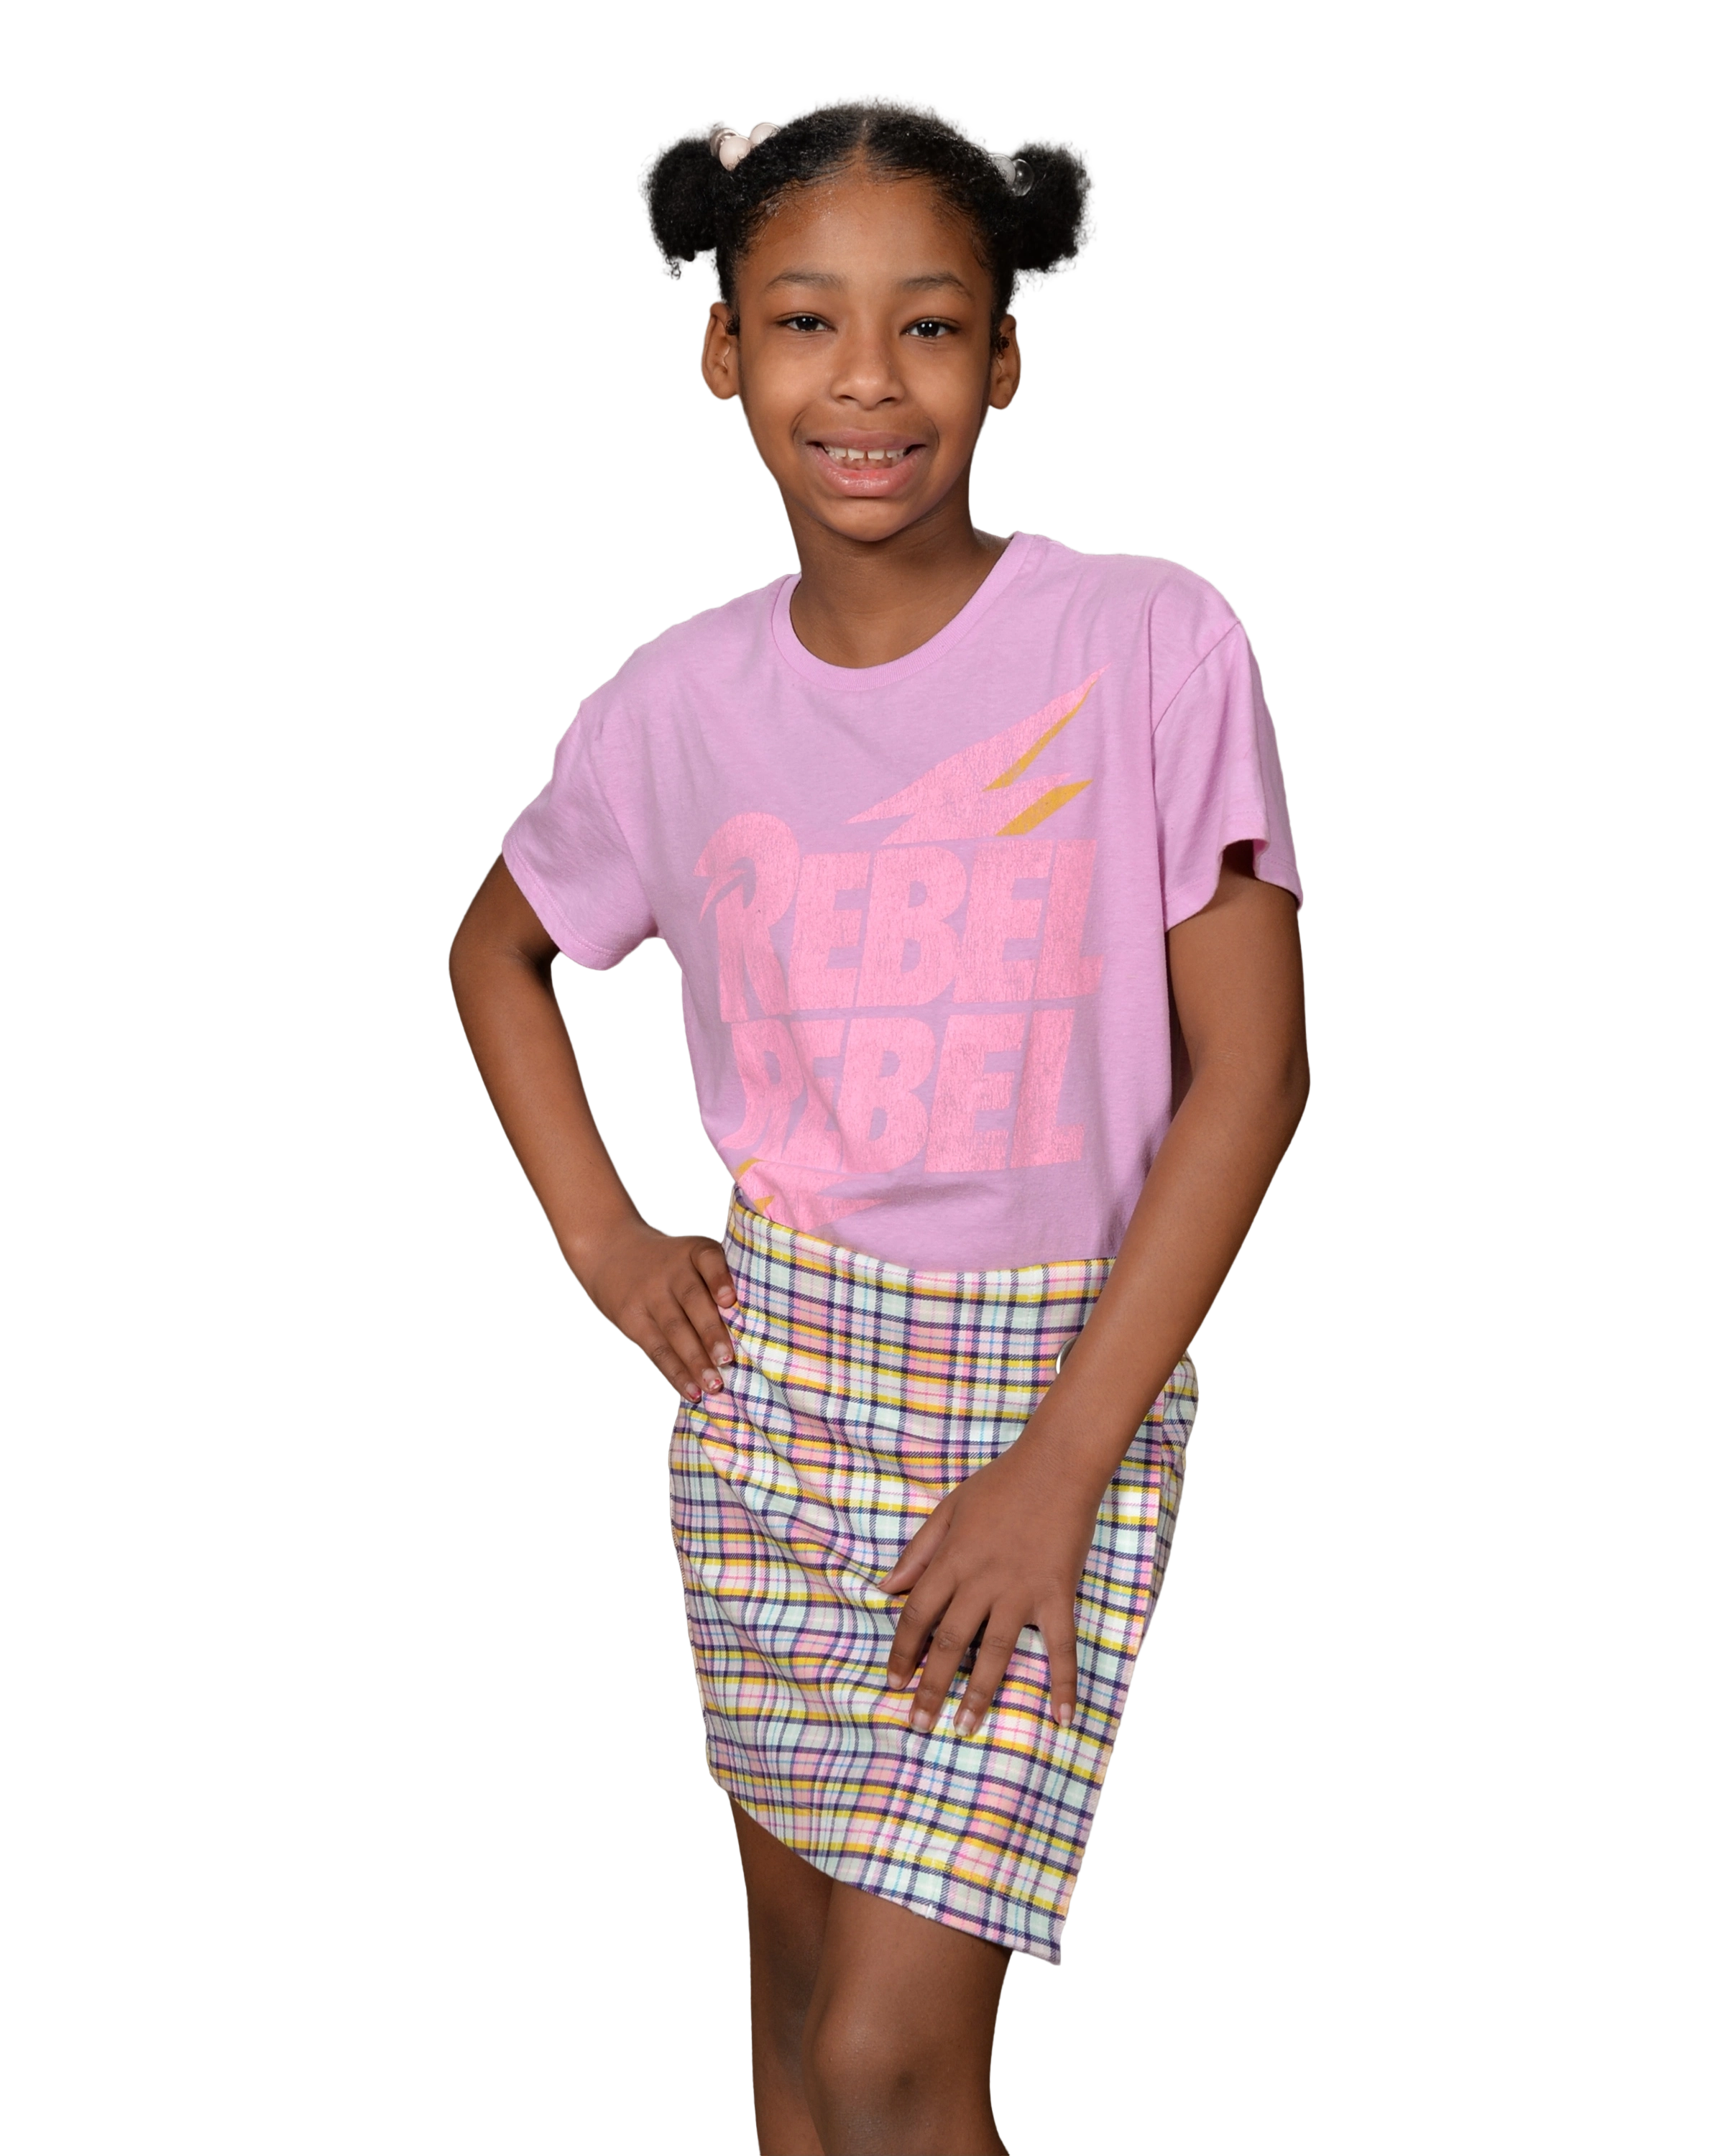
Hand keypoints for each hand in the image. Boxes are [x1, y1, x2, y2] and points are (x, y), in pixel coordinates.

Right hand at [577, 1219, 736, 1403]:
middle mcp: (671, 1271)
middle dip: (710, 1332)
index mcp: (693, 1251)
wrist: (609, 1250)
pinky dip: (676, 1373)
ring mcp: (649, 1296)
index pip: (708, 1259)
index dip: (719, 1279)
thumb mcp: (691, 1253)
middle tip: (728, 1360)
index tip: (729, 1300)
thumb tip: (757, 1325)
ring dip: (695, 1361)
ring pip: (674, 1330)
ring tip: (714, 1385)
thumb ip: (720, 1278)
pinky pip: (657, 1349)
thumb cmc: (670, 1261)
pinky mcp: (632, 1319)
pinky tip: (691, 1391)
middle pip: (692, 1301)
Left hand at [881, 1440, 1101, 1735]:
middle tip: (918, 1723)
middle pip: (948, 1643)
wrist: (1057, 1464)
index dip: (901, 1652)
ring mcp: (1021, 1592)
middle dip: (930, 1687)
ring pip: (994, 1652)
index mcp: (951, 1560)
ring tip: (964, 1727)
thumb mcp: (948, 1508)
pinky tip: (1063, 1718)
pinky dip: (1064, 1684)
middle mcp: (981, 1582)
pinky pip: (1061, 1648)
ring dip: (978, 1694)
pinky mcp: (1057, 1596)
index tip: (893, 1683)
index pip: (917, 1615)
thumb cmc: (1001, 1483)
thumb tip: (885, 1588)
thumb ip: (918, 1551)